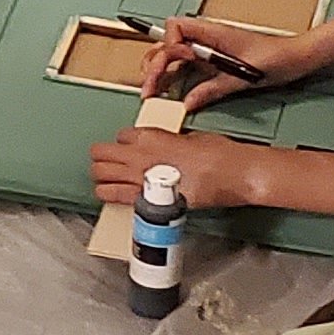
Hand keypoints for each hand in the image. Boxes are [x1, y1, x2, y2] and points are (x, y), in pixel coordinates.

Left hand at [92, 126, 250, 208]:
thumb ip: (170, 141)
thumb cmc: (219, 153)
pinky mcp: (146, 198)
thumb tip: (166, 146)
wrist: (232, 174)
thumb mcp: (191, 137)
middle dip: (102, 157)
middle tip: (106, 162)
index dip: (124, 142)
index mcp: (150, 136)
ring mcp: (139, 177)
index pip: (121, 135)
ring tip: (104, 178)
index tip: (128, 147)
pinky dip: (107, 194)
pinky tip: (105, 193)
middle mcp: (139, 154)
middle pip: (101, 153)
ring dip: (101, 175)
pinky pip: (114, 195)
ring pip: (101, 173)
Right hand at [145, 18, 321, 110]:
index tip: (178, 64)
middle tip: (150, 88)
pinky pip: (186, 65)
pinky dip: (174, 76)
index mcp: (214, 33)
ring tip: (153, 90)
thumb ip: (214, 89)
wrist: (296, 58)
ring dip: (160, 70)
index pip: (177, 28)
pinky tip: (170, 90)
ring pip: (173, 54)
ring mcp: (208, 49)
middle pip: (168, 43)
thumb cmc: (277, 58)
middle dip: (155, 64)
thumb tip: (188, 102)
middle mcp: (207, 38)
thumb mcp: (245, 77)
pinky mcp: (212, 61)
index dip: (171, 45)